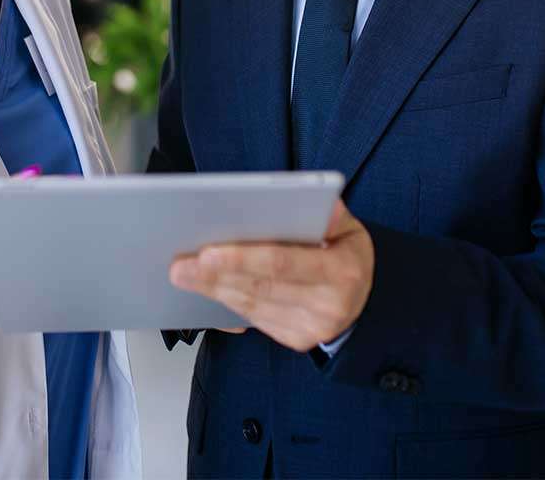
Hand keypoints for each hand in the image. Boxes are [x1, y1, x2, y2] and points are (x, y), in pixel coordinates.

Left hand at [169, 200, 373, 352]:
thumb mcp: (351, 228)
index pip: (283, 263)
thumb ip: (333, 215)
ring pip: (251, 304)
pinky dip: (225, 301)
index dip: (243, 258)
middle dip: (215, 274)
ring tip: (183, 272)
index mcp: (342, 271)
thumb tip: (323, 206)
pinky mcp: (294, 338)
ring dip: (213, 288)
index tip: (208, 251)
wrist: (364, 301)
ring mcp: (310, 328)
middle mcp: (327, 306)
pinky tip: (204, 287)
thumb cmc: (347, 254)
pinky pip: (253, 318)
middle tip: (180, 263)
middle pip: (259, 286)